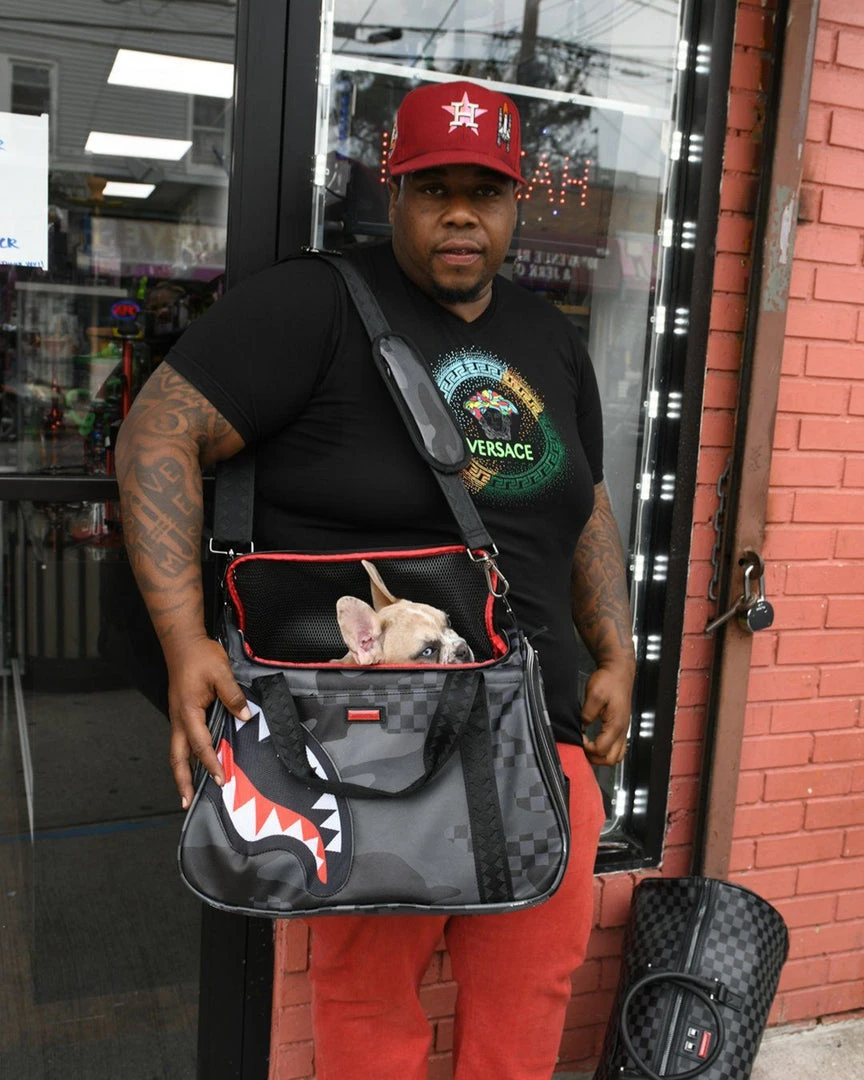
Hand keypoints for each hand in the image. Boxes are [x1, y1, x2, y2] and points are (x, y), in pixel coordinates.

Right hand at [166, 636, 251, 808]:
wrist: (183, 642)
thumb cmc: (200, 656)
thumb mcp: (221, 673)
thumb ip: (233, 697)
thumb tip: (245, 716)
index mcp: (188, 711)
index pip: (200, 744)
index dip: (211, 762)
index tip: (221, 778)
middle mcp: (179, 718)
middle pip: (177, 756)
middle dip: (181, 780)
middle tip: (186, 802)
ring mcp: (178, 715)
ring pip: (177, 750)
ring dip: (182, 770)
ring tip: (187, 790)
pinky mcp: (181, 712)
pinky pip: (182, 739)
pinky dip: (187, 754)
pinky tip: (195, 761)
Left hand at [580, 661, 633, 766]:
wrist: (619, 672)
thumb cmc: (608, 681)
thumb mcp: (594, 694)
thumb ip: (587, 713)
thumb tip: (582, 727)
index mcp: (616, 724)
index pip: (601, 749)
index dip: (587, 748)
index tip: (579, 738)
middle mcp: (622, 730)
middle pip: (611, 759)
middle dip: (595, 758)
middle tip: (582, 749)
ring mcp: (624, 730)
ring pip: (617, 756)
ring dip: (602, 757)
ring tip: (588, 749)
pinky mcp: (622, 727)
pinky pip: (618, 748)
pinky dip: (608, 751)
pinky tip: (596, 743)